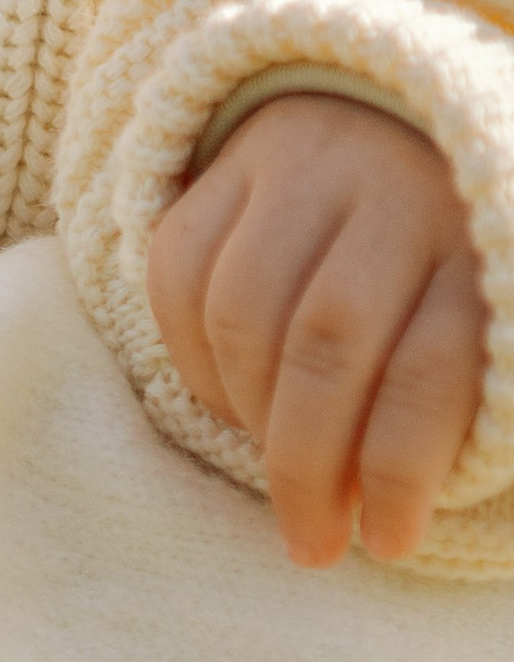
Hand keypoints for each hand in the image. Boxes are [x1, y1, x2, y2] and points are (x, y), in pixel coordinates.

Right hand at [147, 88, 483, 564]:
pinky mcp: (230, 161)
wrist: (405, 118)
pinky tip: (226, 396)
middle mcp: (394, 191)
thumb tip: (413, 506)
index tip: (385, 543)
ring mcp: (304, 165)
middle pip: (325, 346)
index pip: (430, 373)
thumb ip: (464, 397)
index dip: (400, 475)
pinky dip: (191, 357)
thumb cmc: (461, 260)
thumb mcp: (496, 324)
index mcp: (479, 245)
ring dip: (244, 413)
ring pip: (242, 314)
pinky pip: (179, 273)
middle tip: (308, 542)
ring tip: (272, 462)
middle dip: (305, 466)